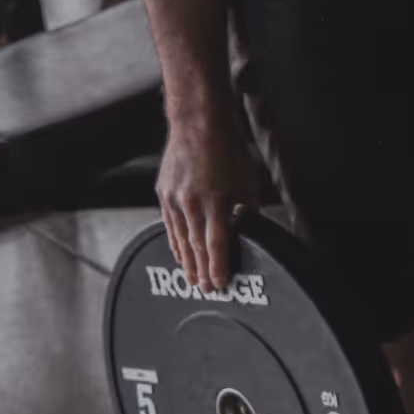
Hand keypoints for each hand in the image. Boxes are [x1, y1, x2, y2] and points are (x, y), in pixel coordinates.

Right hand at [156, 105, 262, 293]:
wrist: (199, 123)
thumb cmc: (226, 148)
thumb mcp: (246, 182)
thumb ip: (247, 210)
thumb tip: (249, 230)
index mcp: (216, 202)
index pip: (217, 245)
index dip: (218, 269)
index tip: (220, 284)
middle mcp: (192, 203)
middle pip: (197, 248)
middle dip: (202, 272)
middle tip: (205, 290)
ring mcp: (175, 200)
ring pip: (180, 240)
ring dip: (188, 263)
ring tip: (192, 279)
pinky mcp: (164, 194)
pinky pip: (170, 226)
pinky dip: (175, 243)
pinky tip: (180, 254)